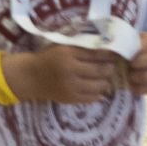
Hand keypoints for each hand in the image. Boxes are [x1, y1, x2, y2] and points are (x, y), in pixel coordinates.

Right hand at [7, 45, 123, 104]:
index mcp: (68, 54)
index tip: (115, 54)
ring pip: (98, 86)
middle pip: (100, 70)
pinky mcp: (70, 98)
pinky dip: (98, 94)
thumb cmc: (48, 58)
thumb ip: (80, 47)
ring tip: (104, 78)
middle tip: (111, 67)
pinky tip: (97, 89)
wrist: (31, 76)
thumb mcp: (62, 47)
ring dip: (105, 82)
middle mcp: (70, 70)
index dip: (108, 55)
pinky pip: (91, 98)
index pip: (95, 54)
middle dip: (109, 69)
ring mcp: (70, 86)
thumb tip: (105, 49)